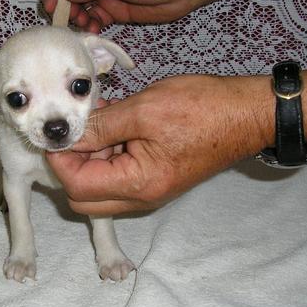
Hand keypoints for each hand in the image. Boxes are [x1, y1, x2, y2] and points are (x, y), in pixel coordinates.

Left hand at [46, 75, 273, 215]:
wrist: (245, 114)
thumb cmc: (201, 108)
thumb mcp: (143, 110)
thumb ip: (100, 126)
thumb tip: (68, 135)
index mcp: (138, 185)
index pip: (77, 187)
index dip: (60, 160)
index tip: (60, 132)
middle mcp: (141, 198)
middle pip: (84, 198)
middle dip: (71, 166)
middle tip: (78, 131)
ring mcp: (149, 193)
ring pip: (99, 191)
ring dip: (90, 161)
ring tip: (99, 122)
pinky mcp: (155, 182)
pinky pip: (118, 180)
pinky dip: (107, 159)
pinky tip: (113, 128)